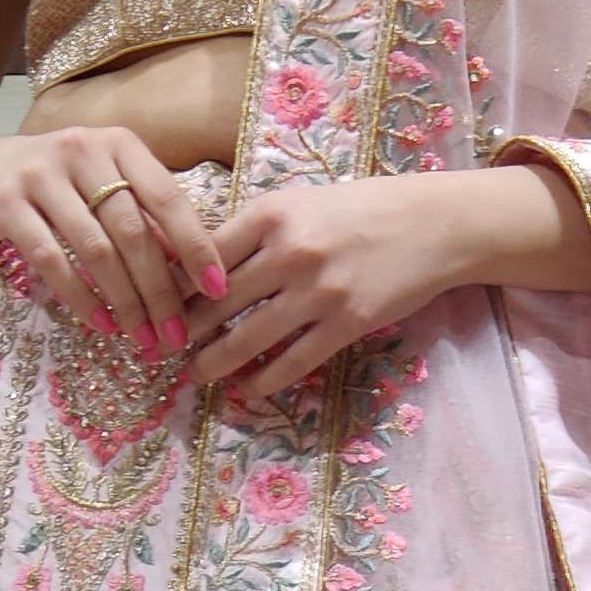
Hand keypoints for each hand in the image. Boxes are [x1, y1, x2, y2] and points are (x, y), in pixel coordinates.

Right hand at [0, 123, 227, 358]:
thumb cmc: (54, 188)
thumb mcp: (101, 188)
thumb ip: (143, 218)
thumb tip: (195, 270)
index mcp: (119, 144)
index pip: (167, 198)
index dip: (196, 246)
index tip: (218, 290)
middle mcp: (82, 150)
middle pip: (134, 230)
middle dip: (160, 290)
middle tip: (175, 335)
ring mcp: (40, 173)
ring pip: (96, 249)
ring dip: (125, 301)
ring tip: (142, 338)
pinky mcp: (5, 202)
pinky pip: (51, 260)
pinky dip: (81, 297)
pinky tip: (102, 324)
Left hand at [179, 180, 453, 408]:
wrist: (435, 224)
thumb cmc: (365, 209)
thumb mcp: (303, 202)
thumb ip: (257, 230)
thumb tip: (203, 263)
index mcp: (273, 213)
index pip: (205, 254)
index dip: (174, 286)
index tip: (155, 303)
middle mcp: (291, 251)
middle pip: (217, 301)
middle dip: (186, 331)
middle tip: (165, 348)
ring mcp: (319, 290)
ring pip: (248, 338)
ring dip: (215, 362)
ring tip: (197, 375)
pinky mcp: (347, 323)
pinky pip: (293, 361)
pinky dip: (264, 379)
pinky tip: (248, 387)